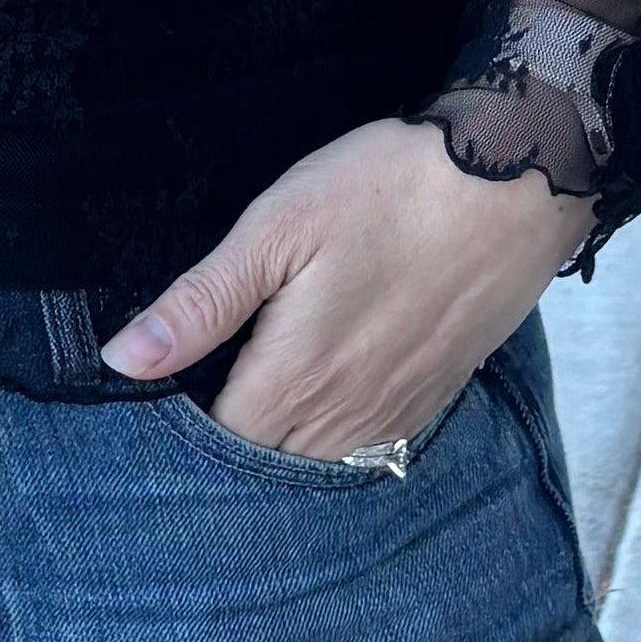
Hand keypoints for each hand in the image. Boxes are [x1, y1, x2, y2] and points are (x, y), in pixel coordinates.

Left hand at [101, 116, 572, 460]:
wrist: (516, 179)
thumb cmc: (389, 188)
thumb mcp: (278, 227)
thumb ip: (201, 303)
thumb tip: (124, 360)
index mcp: (295, 377)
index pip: (215, 443)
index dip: (179, 420)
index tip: (162, 386)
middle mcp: (345, 416)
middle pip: (264, 462)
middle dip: (228, 436)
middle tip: (202, 383)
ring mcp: (395, 414)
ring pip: (315, 460)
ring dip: (279, 438)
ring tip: (255, 386)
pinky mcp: (432, 398)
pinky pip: (366, 445)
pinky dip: (331, 431)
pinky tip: (321, 386)